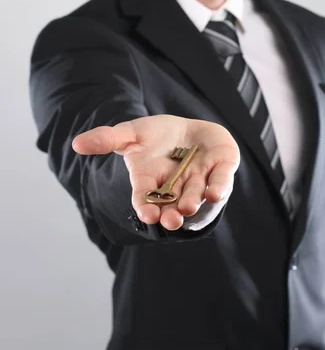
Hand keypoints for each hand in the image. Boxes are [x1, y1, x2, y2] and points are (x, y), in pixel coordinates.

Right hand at [72, 115, 239, 230]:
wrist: (186, 128)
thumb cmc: (155, 136)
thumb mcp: (130, 134)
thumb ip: (107, 140)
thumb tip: (76, 144)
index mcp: (152, 181)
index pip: (146, 199)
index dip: (146, 207)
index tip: (147, 215)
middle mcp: (176, 186)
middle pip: (172, 204)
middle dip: (172, 214)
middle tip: (171, 222)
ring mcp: (200, 178)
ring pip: (197, 194)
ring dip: (193, 202)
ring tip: (188, 207)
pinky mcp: (221, 167)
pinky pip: (222, 179)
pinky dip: (219, 186)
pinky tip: (215, 193)